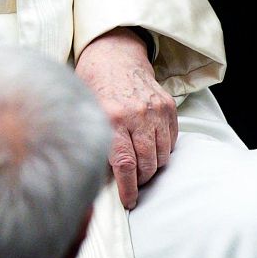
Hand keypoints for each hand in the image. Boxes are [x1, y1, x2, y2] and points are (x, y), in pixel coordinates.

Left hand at [74, 28, 177, 209]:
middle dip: (141, 180)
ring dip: (152, 167)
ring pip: (162, 156)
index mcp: (111, 118)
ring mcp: (155, 110)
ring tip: (139, 165)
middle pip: (147, 165)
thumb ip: (93, 140)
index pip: (125, 165)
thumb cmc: (93, 86)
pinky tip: (148, 146)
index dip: (128, 189)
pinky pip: (171, 141)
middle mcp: (136, 115)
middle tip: (132, 183)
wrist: (113, 55)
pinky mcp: (168, 107)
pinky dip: (162, 149)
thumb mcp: (84, 111)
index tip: (129, 202)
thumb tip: (93, 174)